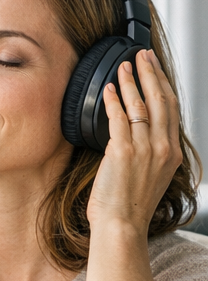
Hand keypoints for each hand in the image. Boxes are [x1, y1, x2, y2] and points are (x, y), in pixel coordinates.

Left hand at [87, 50, 182, 234]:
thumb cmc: (129, 205)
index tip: (154, 68)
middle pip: (161, 100)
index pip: (172, 109)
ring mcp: (145, 149)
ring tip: (123, 64)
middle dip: (151, 73)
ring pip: (141, 105)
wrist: (122, 226)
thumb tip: (139, 135)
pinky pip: (118, 118)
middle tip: (142, 55)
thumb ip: (150, 153)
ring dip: (131, 81)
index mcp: (172, 153)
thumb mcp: (151, 176)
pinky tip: (109, 88)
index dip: (163, 84)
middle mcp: (163, 148)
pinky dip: (114, 100)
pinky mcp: (123, 152)